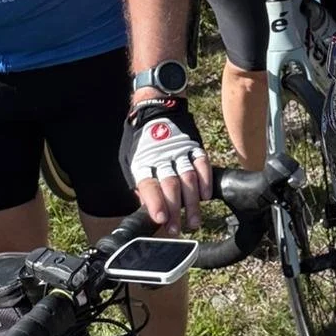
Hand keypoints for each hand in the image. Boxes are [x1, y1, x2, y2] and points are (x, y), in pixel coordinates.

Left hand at [120, 97, 211, 230]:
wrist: (156, 106)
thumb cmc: (141, 139)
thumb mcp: (130, 160)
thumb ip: (139, 183)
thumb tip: (147, 206)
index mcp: (143, 161)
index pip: (149, 185)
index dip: (155, 203)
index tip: (161, 220)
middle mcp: (162, 156)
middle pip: (170, 186)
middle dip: (175, 210)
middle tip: (177, 229)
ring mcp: (180, 150)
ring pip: (188, 179)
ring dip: (192, 203)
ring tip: (193, 221)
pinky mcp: (194, 145)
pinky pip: (202, 164)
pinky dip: (205, 181)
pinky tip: (206, 196)